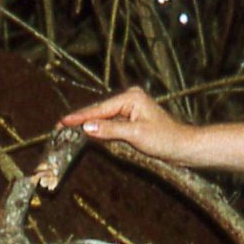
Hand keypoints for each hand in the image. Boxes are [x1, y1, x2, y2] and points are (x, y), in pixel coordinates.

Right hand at [59, 86, 202, 164]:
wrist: (183, 147)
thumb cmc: (164, 139)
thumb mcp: (135, 134)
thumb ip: (110, 130)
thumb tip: (86, 128)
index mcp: (130, 97)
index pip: (99, 109)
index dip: (79, 117)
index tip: (62, 122)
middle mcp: (129, 98)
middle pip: (99, 111)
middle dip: (80, 120)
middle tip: (59, 127)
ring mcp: (131, 108)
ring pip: (103, 117)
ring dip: (88, 124)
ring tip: (67, 129)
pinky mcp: (132, 118)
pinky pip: (110, 123)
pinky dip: (99, 128)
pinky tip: (86, 132)